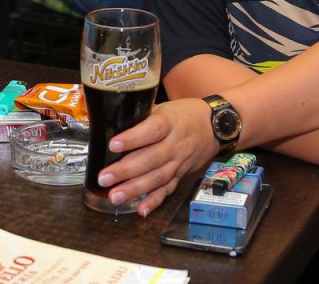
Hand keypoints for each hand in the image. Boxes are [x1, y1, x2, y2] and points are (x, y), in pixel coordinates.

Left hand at [90, 98, 218, 217]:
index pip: (152, 131)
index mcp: (169, 123)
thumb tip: (109, 120)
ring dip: (135, 189)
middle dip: (126, 171)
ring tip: (115, 197)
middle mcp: (175, 145)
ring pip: (157, 178)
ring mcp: (179, 163)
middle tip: (104, 178)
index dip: (133, 138)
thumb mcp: (163, 107)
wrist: (215, 127)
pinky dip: (155, 201)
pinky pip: (168, 190)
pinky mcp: (181, 175)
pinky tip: (141, 210)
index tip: (113, 145)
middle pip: (151, 159)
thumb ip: (141, 115)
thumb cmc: (183, 114)